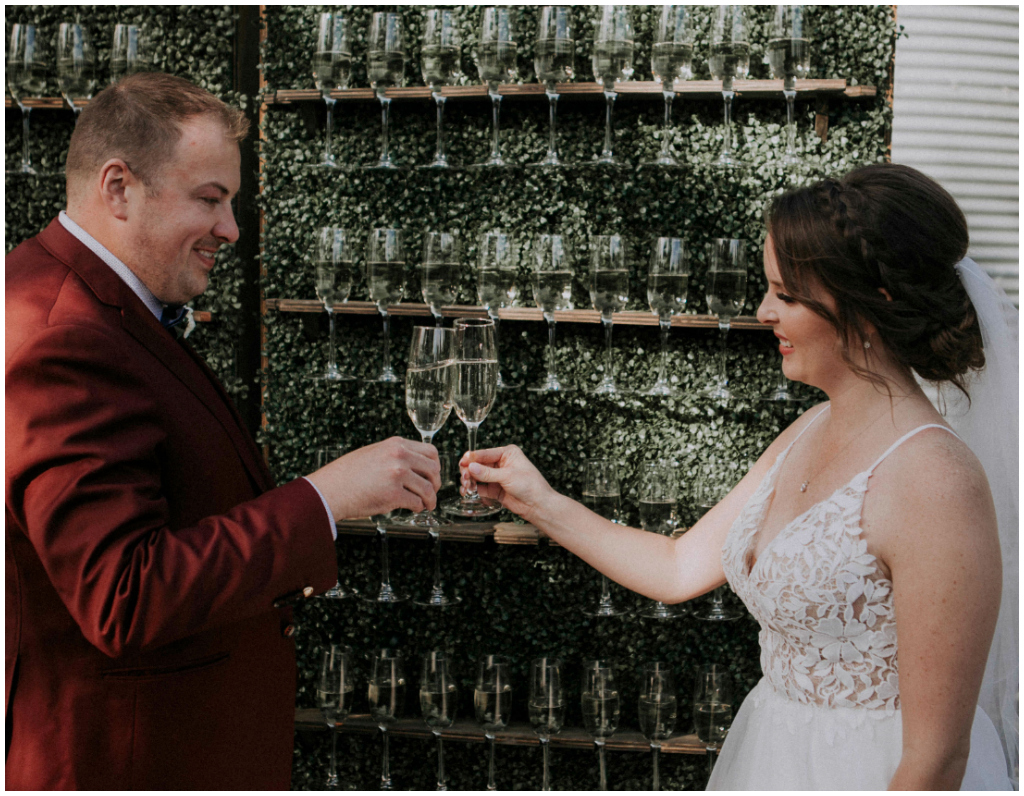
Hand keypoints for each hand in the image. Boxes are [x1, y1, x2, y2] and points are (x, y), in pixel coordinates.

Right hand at [307, 437, 440, 519]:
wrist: (331, 489)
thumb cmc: (348, 475)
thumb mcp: (374, 453)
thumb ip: (395, 455)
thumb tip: (415, 465)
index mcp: (396, 444)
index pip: (430, 452)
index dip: (435, 467)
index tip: (432, 476)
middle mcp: (399, 456)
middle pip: (433, 470)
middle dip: (436, 484)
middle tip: (432, 493)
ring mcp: (397, 474)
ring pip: (428, 488)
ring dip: (430, 500)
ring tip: (426, 505)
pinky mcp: (394, 494)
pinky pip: (417, 502)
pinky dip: (418, 507)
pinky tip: (414, 509)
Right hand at [461, 445, 556, 523]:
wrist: (537, 505)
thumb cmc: (530, 485)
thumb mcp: (508, 476)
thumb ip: (487, 473)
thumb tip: (470, 467)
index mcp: (507, 453)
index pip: (485, 453)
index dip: (472, 457)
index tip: (463, 462)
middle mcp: (501, 463)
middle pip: (478, 464)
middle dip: (469, 471)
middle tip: (464, 478)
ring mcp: (497, 476)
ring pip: (477, 476)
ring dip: (469, 481)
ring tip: (466, 487)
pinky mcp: (494, 489)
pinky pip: (480, 487)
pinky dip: (473, 489)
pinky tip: (468, 492)